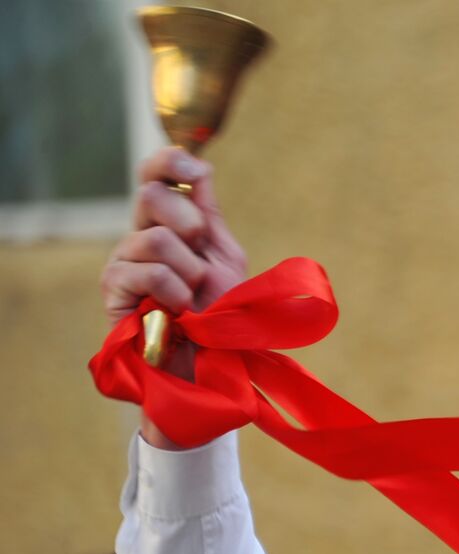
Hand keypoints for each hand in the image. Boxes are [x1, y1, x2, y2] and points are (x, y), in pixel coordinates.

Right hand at [99, 147, 247, 447]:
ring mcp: (123, 262)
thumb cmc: (220, 316)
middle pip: (150, 194)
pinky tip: (178, 310)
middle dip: (189, 222)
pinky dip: (173, 289)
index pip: (153, 174)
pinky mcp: (113, 290)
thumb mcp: (225, 258)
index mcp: (168, 223)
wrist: (210, 365)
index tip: (197, 171)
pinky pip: (146, 271)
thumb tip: (203, 169)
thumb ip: (210, 214)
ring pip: (155, 237)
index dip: (170, 162)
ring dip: (189, 269)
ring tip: (193, 296)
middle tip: (202, 253)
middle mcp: (140, 236)